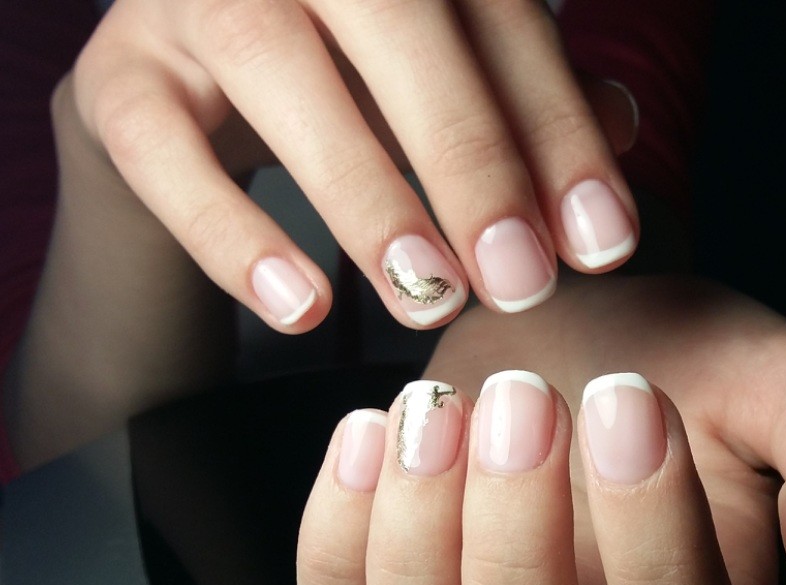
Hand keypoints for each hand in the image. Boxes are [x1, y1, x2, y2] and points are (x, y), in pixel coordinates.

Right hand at [67, 0, 638, 330]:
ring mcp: (197, 0)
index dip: (558, 132)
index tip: (602, 243)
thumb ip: (521, 101)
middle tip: (521, 281)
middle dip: (471, 161)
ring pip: (280, 76)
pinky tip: (304, 308)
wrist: (190, 89)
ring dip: (367, 199)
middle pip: (400, 25)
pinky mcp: (120, 78)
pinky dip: (232, 232)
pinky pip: (160, 148)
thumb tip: (621, 125)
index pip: (499, 19)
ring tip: (430, 298)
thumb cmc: (345, 88)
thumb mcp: (440, 91)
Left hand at [295, 275, 785, 584]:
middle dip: (520, 578)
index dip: (661, 564)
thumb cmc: (670, 364)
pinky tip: (374, 429)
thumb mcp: (778, 385)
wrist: (561, 331)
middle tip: (528, 409)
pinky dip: (333, 541)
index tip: (633, 404)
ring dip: (418, 564)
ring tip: (440, 414)